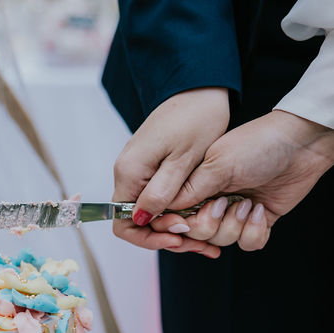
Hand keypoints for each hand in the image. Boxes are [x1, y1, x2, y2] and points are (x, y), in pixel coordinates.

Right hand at [112, 87, 229, 254]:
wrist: (201, 89)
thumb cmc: (196, 119)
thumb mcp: (184, 160)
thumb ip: (162, 192)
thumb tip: (141, 219)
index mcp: (130, 172)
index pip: (123, 224)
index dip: (150, 239)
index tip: (181, 238)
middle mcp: (128, 173)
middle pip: (138, 222)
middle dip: (169, 237)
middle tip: (204, 243)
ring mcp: (139, 170)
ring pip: (151, 213)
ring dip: (178, 227)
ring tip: (209, 236)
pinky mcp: (152, 167)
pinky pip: (159, 199)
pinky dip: (180, 213)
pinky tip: (204, 217)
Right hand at [149, 111, 333, 250]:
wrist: (302, 144)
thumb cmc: (258, 144)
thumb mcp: (218, 164)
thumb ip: (189, 189)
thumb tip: (159, 209)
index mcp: (191, 180)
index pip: (167, 214)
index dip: (169, 226)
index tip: (181, 226)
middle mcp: (207, 197)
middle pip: (191, 233)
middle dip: (207, 226)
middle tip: (222, 205)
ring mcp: (231, 210)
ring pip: (218, 240)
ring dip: (234, 225)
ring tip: (248, 203)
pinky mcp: (254, 221)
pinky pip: (246, 243)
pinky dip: (254, 231)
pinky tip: (261, 210)